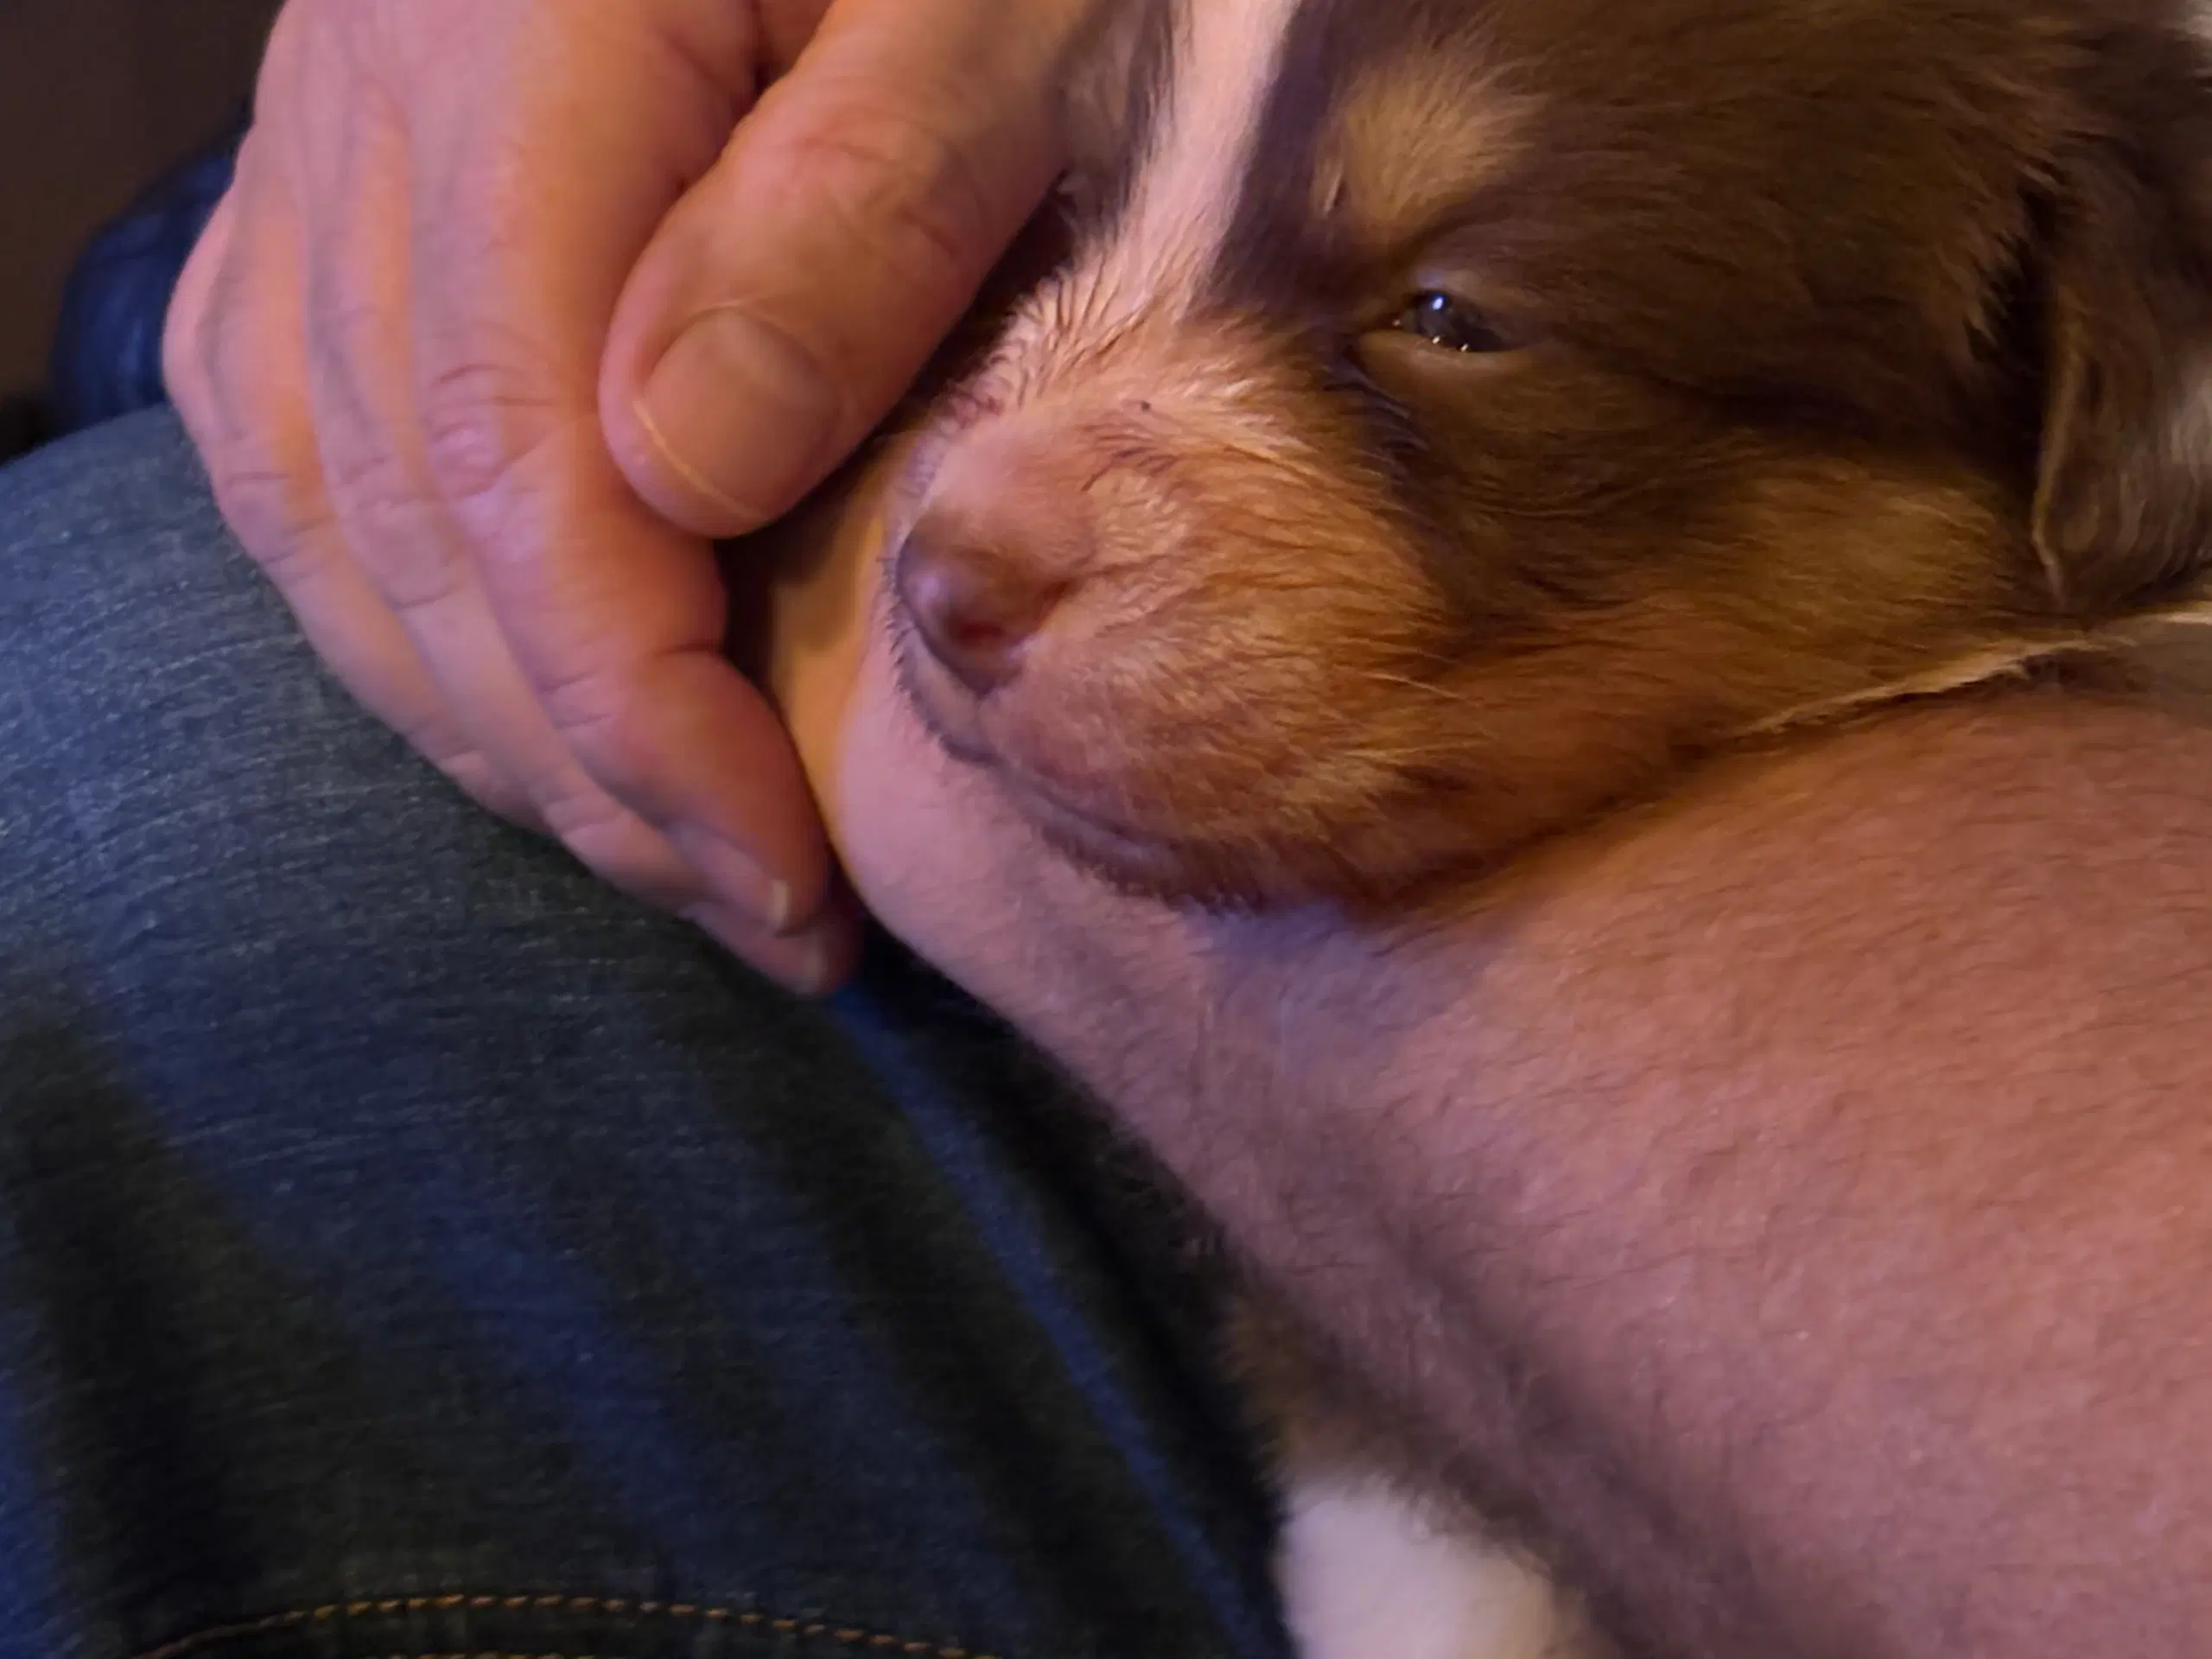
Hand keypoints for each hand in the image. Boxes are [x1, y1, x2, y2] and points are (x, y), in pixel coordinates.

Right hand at [164, 0, 1081, 989]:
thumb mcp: (997, 8)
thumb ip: (851, 218)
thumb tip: (674, 475)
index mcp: (529, 45)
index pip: (524, 467)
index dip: (640, 716)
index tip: (784, 877)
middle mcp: (373, 96)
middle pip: (412, 515)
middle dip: (584, 766)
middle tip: (755, 912)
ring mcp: (330, 132)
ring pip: (323, 498)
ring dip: (481, 713)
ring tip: (649, 847)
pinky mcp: (342, 168)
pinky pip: (280, 418)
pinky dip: (378, 589)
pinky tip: (482, 683)